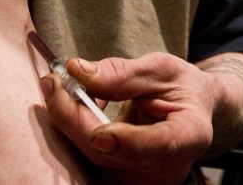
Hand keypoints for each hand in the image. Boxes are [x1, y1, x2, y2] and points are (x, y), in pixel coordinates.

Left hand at [40, 51, 215, 183]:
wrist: (188, 111)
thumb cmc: (180, 87)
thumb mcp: (161, 68)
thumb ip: (122, 73)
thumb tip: (79, 71)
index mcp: (190, 135)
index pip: (161, 145)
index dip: (128, 142)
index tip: (98, 132)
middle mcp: (167, 168)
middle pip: (113, 155)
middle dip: (76, 119)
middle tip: (52, 83)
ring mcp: (141, 180)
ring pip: (93, 159)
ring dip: (68, 123)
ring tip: (56, 87)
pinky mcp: (119, 180)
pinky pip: (87, 161)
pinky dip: (73, 131)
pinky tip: (70, 103)